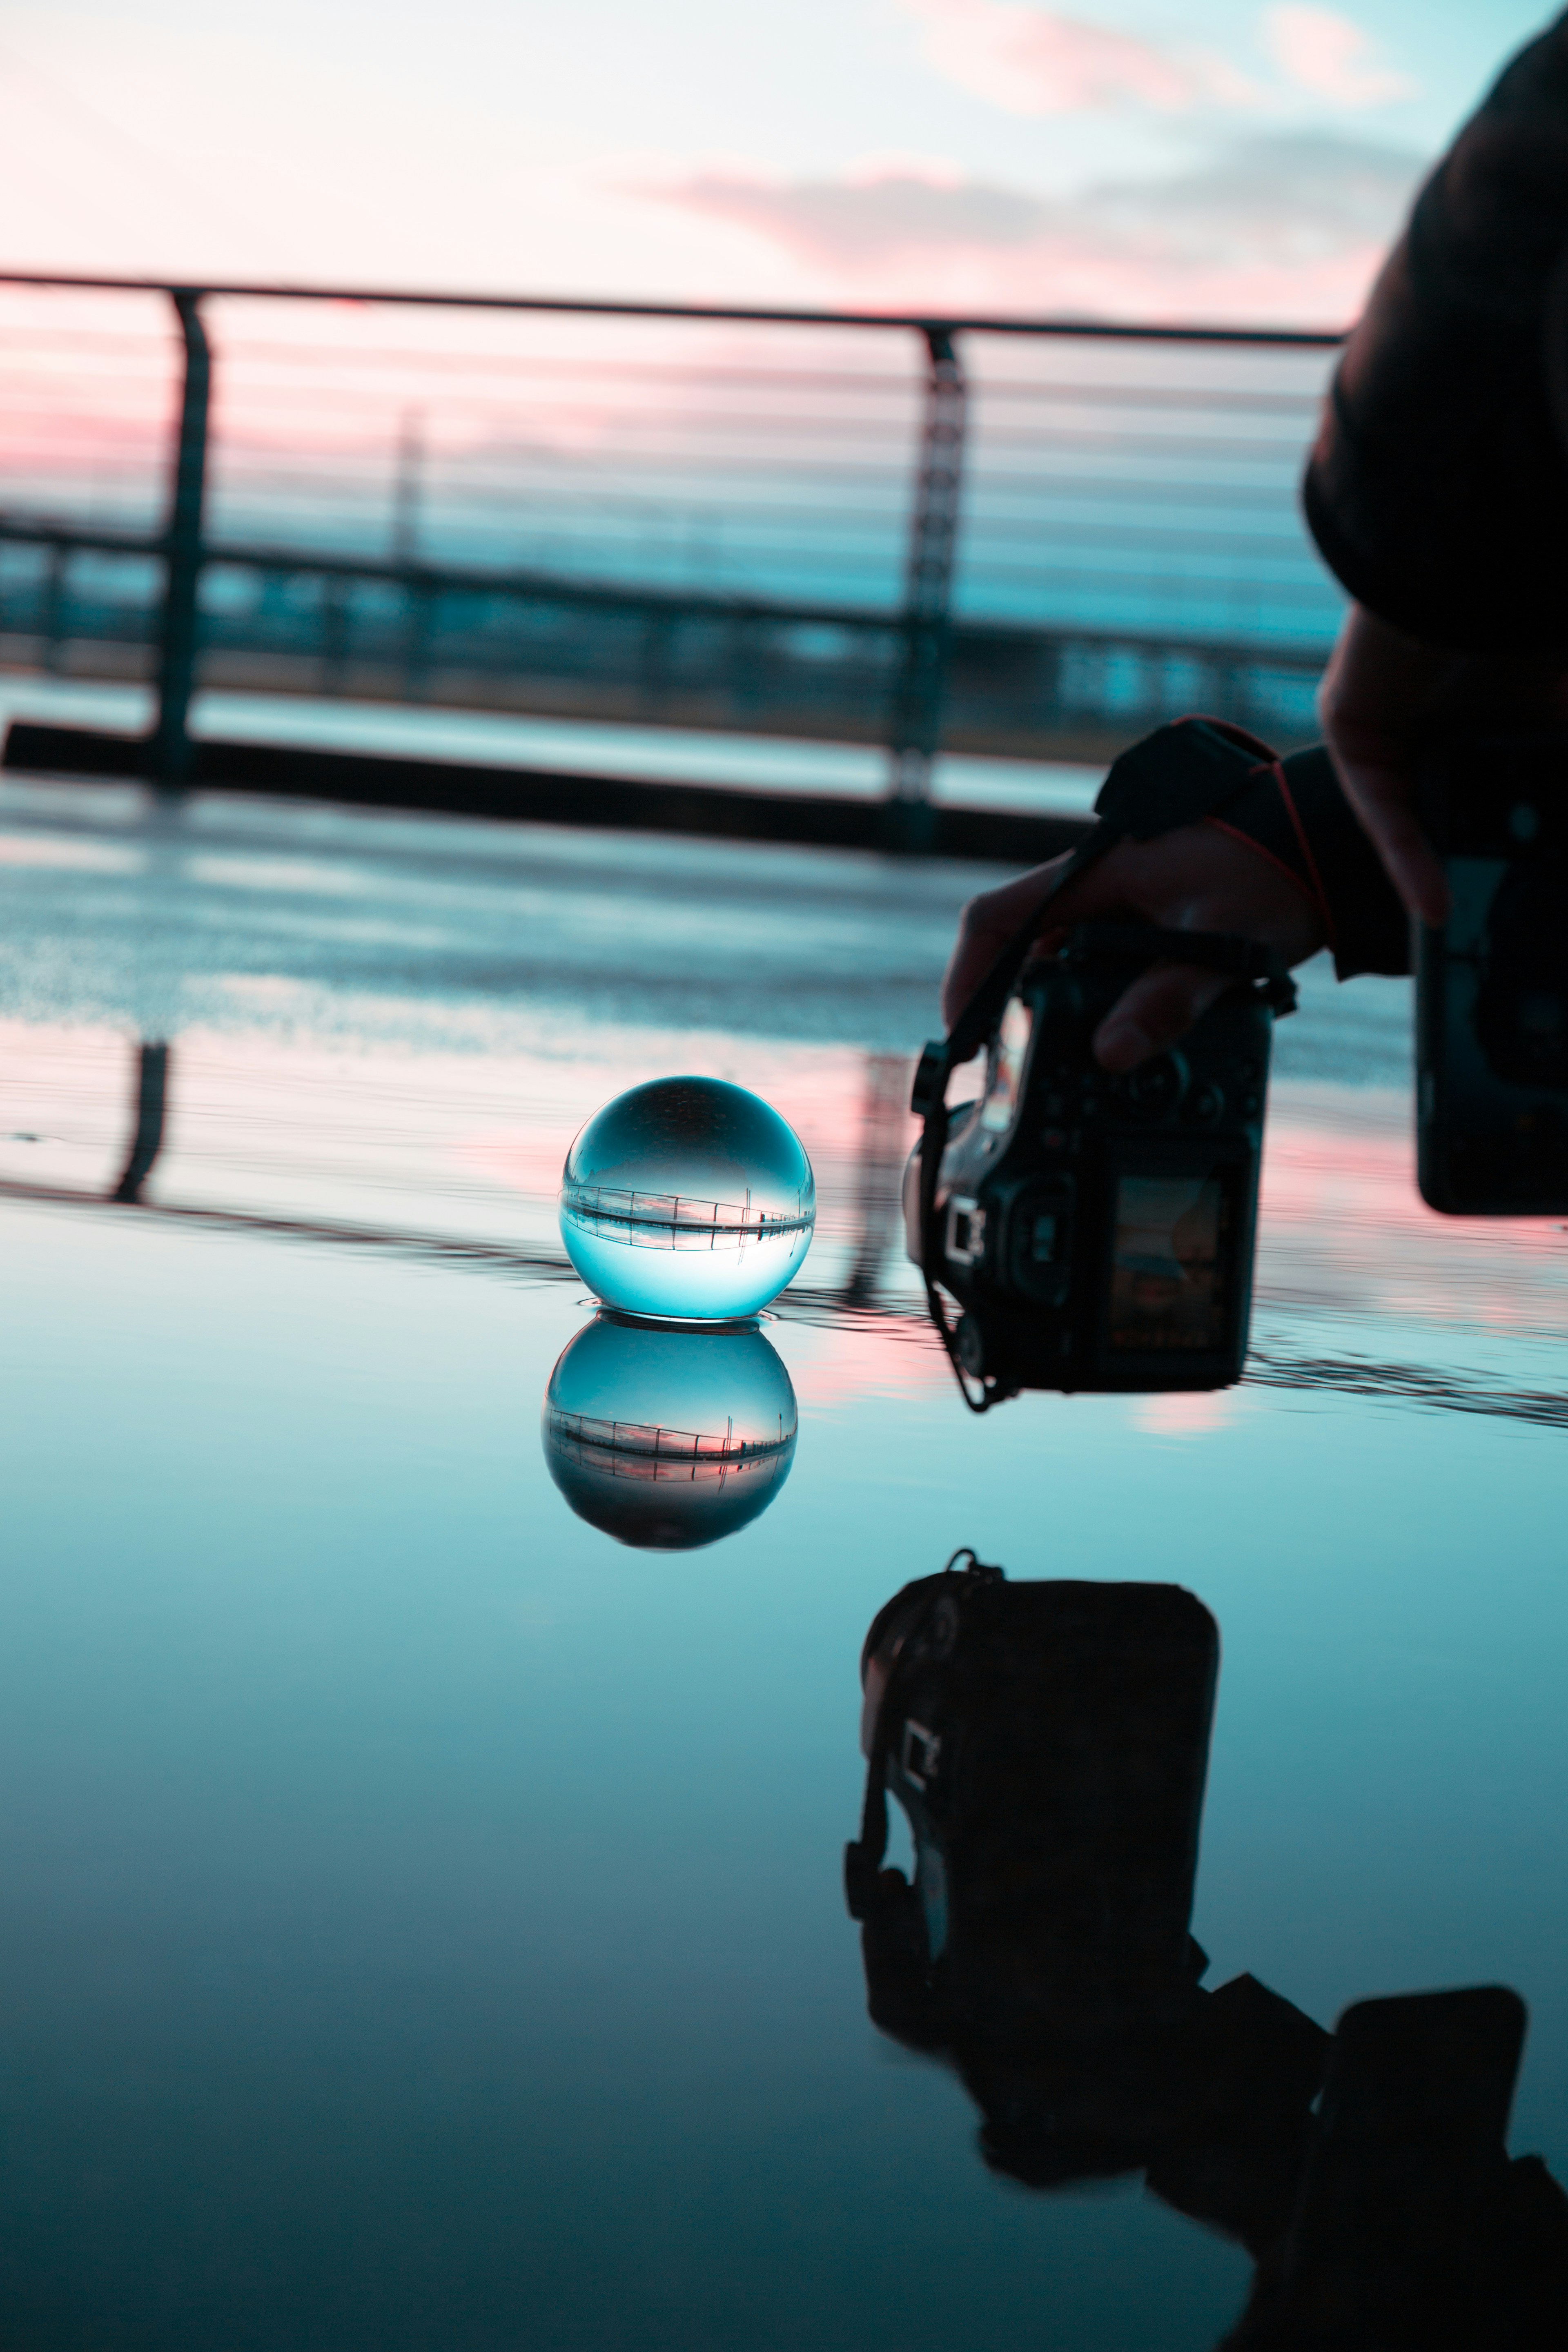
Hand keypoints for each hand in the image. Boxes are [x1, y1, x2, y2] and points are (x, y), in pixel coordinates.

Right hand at [941, 823, 1325, 1072]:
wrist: (1327, 841)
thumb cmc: (1277, 873)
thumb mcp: (1223, 942)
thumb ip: (1168, 999)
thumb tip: (1113, 1054)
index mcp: (1097, 869)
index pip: (996, 918)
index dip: (967, 977)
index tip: (964, 1034)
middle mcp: (1096, 878)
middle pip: (1021, 943)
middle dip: (1009, 1005)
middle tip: (1013, 1064)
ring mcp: (1118, 894)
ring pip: (1058, 953)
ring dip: (1053, 1004)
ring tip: (1060, 1061)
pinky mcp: (1142, 911)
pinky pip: (1095, 955)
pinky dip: (1091, 996)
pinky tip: (1111, 1034)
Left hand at [1317, 602, 1567, 925]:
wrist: (1476, 551)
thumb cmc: (1534, 602)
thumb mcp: (1566, 695)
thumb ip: (1565, 747)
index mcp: (1504, 702)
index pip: (1509, 788)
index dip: (1527, 840)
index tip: (1543, 887)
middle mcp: (1446, 714)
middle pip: (1459, 812)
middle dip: (1484, 871)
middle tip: (1507, 927)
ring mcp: (1396, 723)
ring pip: (1416, 820)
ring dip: (1442, 878)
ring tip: (1469, 936)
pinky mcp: (1353, 729)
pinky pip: (1379, 810)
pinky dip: (1408, 860)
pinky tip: (1434, 909)